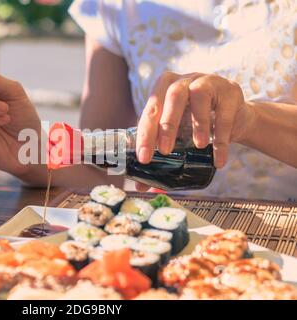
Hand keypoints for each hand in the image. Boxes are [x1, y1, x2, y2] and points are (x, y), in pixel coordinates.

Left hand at [136, 72, 253, 168]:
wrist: (233, 116)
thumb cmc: (195, 124)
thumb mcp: (177, 136)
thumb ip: (159, 156)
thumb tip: (141, 186)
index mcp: (164, 88)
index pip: (151, 109)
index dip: (145, 134)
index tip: (143, 158)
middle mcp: (184, 80)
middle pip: (172, 96)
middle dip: (167, 125)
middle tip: (165, 151)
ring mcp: (208, 81)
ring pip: (199, 95)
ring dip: (198, 123)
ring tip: (198, 147)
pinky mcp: (230, 90)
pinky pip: (225, 113)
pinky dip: (221, 138)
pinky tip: (218, 159)